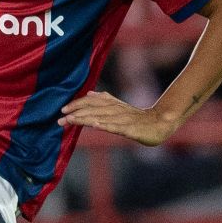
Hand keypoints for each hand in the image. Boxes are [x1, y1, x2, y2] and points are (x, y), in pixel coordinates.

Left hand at [57, 90, 180, 146]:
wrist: (161, 123)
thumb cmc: (138, 118)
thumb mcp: (120, 107)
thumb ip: (105, 101)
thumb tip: (90, 94)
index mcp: (113, 104)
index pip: (92, 102)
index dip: (77, 104)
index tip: (63, 110)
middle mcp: (116, 110)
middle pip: (93, 109)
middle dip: (76, 113)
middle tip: (60, 119)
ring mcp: (123, 119)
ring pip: (101, 117)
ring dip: (85, 119)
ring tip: (71, 121)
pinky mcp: (131, 129)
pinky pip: (117, 127)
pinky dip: (106, 125)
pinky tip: (96, 125)